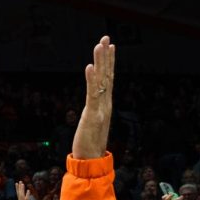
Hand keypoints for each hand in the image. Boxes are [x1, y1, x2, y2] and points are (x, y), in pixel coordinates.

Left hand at [72, 36, 114, 159]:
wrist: (91, 162)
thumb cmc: (90, 145)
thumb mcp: (92, 124)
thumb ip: (94, 114)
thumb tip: (93, 108)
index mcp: (105, 104)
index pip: (108, 79)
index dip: (109, 62)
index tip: (110, 46)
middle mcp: (106, 104)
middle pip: (107, 75)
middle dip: (106, 56)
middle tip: (106, 37)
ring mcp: (101, 108)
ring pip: (102, 81)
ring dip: (101, 62)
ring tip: (100, 45)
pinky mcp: (93, 115)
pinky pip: (92, 94)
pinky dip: (91, 79)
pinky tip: (89, 66)